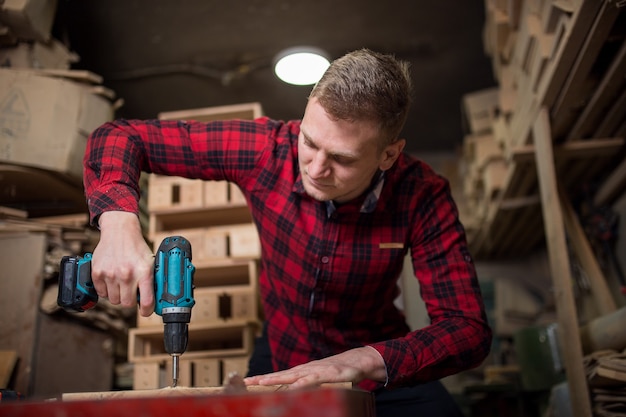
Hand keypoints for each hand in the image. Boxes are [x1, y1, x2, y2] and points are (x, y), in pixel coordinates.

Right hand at [91, 211, 154, 315]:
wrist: (119, 231)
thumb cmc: (136, 247)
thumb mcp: (150, 262)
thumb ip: (151, 280)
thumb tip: (154, 300)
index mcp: (143, 272)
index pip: (146, 301)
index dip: (147, 311)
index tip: (146, 311)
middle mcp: (127, 274)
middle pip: (127, 304)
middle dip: (131, 301)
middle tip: (132, 293)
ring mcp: (111, 274)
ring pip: (114, 300)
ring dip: (118, 295)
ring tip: (122, 284)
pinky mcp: (97, 273)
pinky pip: (102, 293)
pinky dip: (107, 290)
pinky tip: (112, 281)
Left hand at [244, 346, 386, 388]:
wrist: (357, 361)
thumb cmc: (336, 371)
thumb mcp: (317, 378)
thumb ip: (305, 383)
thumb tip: (292, 393)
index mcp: (301, 371)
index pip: (278, 375)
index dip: (262, 379)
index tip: (246, 382)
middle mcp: (305, 369)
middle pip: (280, 374)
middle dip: (262, 379)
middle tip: (246, 382)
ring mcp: (315, 370)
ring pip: (292, 376)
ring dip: (277, 379)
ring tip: (261, 383)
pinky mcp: (328, 374)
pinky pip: (312, 379)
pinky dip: (302, 383)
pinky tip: (293, 387)